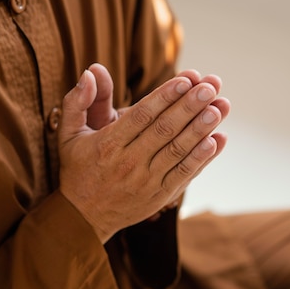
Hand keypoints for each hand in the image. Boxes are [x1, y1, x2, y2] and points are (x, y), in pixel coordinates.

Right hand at [58, 68, 229, 242]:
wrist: (84, 217)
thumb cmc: (78, 169)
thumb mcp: (69, 134)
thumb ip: (77, 102)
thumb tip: (91, 71)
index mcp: (108, 145)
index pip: (141, 116)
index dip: (165, 97)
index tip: (186, 79)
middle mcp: (128, 163)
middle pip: (164, 130)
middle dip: (190, 106)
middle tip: (210, 87)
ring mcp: (146, 181)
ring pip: (177, 151)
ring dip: (201, 129)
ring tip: (220, 108)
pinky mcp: (159, 196)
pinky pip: (184, 174)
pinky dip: (202, 158)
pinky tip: (218, 140)